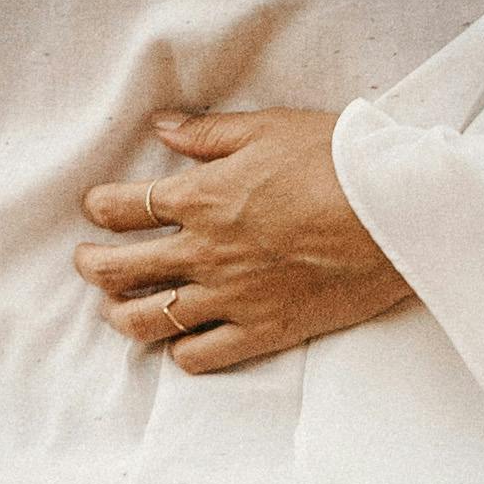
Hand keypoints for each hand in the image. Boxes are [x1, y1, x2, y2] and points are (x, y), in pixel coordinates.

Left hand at [76, 109, 411, 372]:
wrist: (394, 214)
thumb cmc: (337, 162)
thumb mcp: (269, 129)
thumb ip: (208, 134)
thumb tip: (162, 127)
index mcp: (200, 198)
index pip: (120, 208)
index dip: (99, 207)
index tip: (98, 208)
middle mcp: (203, 252)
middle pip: (116, 269)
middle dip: (92, 265)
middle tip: (90, 261)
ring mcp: (229, 297)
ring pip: (147, 320)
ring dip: (121, 315)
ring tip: (118, 309)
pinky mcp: (262, 331)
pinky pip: (199, 357)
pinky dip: (180, 352)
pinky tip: (180, 341)